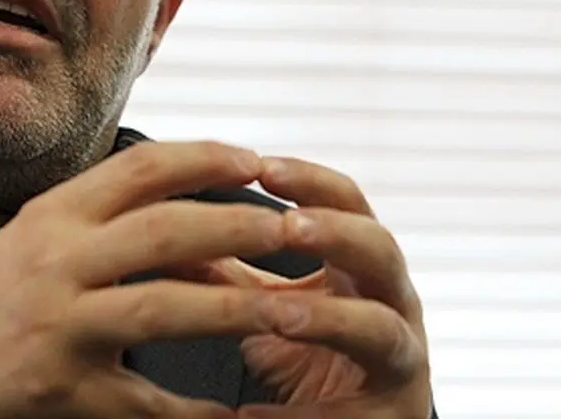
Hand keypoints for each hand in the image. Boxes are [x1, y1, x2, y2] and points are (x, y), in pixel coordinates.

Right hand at [0, 142, 314, 418]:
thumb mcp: (37, 239)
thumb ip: (107, 225)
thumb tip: (199, 226)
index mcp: (54, 216)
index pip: (141, 168)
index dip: (206, 157)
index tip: (257, 160)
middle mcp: (58, 262)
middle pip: (166, 230)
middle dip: (240, 224)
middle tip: (296, 229)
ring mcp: (62, 326)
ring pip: (165, 308)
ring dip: (236, 306)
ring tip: (290, 309)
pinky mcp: (64, 389)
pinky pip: (145, 402)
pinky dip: (194, 411)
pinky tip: (234, 413)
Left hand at [176, 158, 431, 417]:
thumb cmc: (306, 354)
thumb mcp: (266, 303)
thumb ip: (226, 269)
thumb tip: (158, 226)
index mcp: (358, 265)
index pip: (347, 204)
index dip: (311, 181)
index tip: (263, 166)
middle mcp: (392, 304)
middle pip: (382, 251)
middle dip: (338, 234)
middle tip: (291, 226)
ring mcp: (401, 361)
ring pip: (382, 328)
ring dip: (332, 317)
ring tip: (282, 313)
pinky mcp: (392, 418)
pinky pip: (356, 415)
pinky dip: (305, 415)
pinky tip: (253, 415)